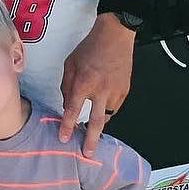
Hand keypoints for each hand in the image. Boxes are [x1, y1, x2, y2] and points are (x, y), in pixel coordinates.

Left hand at [59, 14, 136, 157]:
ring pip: (107, 115)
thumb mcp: (70, 64)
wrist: (115, 36)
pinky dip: (107, 110)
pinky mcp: (125, 91)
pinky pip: (114, 107)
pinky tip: (102, 107)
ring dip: (99, 123)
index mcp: (84, 82)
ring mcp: (115, 91)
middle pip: (96, 122)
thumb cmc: (89, 48)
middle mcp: (101, 90)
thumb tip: (68, 105)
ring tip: (92, 130)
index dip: (66, 125)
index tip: (63, 138)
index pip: (73, 109)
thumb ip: (67, 86)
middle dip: (91, 140)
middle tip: (88, 154)